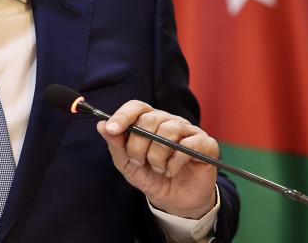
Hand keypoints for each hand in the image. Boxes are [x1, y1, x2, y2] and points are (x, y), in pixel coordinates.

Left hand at [97, 101, 217, 218]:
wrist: (175, 201)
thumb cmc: (151, 178)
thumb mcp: (128, 164)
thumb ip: (115, 144)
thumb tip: (101, 125)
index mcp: (150, 122)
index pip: (137, 106)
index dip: (123, 115)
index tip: (112, 129)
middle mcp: (169, 121)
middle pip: (149, 119)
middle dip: (138, 146)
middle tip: (141, 162)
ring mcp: (189, 131)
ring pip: (168, 131)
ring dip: (157, 156)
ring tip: (159, 169)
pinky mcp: (206, 144)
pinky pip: (187, 145)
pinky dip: (175, 162)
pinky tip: (172, 170)